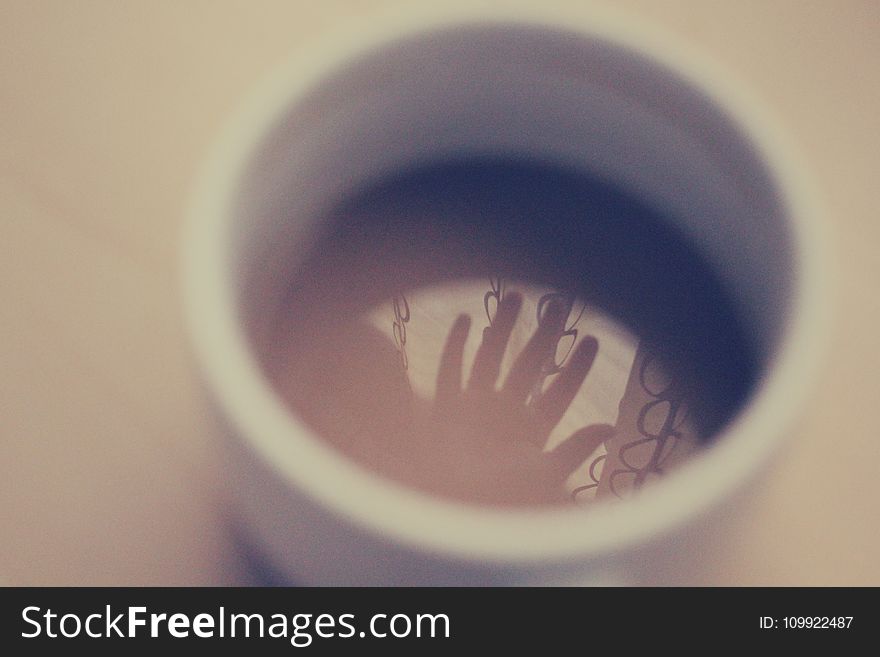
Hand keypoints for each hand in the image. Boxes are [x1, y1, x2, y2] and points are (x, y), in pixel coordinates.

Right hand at [424, 291, 612, 504]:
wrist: (450, 511)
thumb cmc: (498, 499)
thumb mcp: (544, 473)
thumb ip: (575, 449)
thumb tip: (610, 426)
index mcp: (531, 428)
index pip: (560, 390)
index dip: (576, 367)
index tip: (592, 340)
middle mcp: (505, 412)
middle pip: (528, 365)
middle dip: (544, 335)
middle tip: (558, 305)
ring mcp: (475, 406)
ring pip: (491, 356)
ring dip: (502, 327)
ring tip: (514, 296)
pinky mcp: (447, 406)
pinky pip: (450, 368)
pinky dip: (455, 345)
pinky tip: (464, 320)